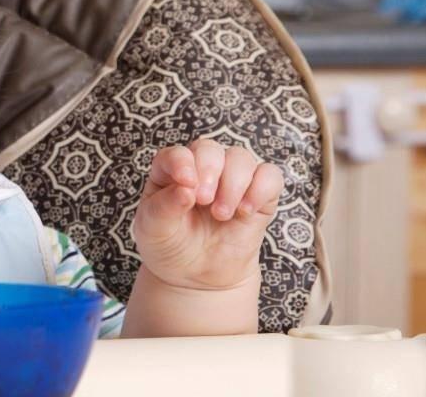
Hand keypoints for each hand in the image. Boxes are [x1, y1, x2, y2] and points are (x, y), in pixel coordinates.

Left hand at [132, 139, 283, 291]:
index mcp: (169, 171)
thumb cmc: (170, 245)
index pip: (177, 154)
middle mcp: (201, 168)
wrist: (196, 276)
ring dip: (233, 183)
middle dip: (209, 172)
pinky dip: (261, 188)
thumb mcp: (154, 229)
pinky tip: (245, 211)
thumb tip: (186, 189)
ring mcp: (230, 179)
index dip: (183, 163)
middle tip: (204, 201)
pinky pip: (270, 176)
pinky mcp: (258, 195)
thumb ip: (165, 206)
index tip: (187, 185)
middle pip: (210, 149)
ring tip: (222, 215)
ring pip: (240, 158)